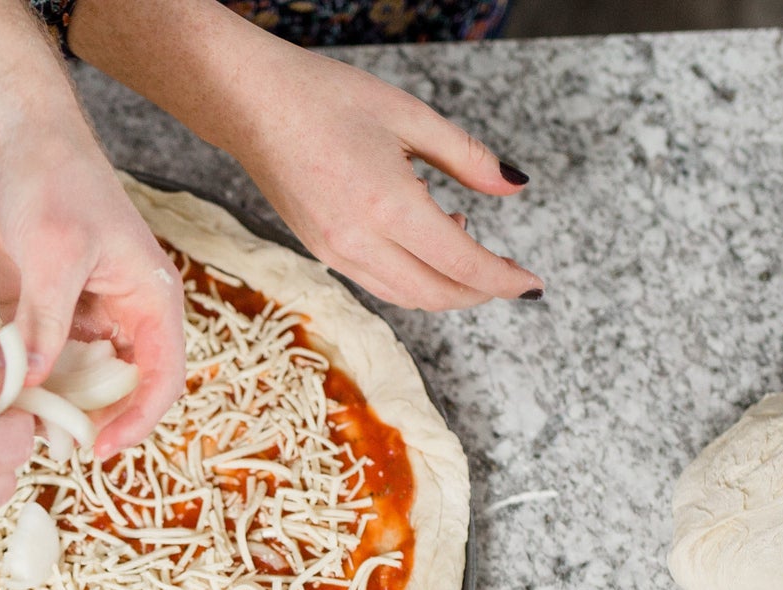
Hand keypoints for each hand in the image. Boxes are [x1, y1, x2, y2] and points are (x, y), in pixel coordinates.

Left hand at [0, 124, 185, 457]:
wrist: (11, 135)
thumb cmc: (54, 180)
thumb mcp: (56, 252)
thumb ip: (45, 322)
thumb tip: (33, 384)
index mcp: (148, 301)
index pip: (161, 380)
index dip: (137, 421)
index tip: (99, 449)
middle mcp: (119, 315)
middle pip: (113, 390)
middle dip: (80, 417)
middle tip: (40, 437)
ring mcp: (76, 315)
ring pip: (67, 381)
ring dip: (39, 397)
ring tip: (5, 401)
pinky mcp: (35, 311)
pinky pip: (27, 359)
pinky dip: (7, 369)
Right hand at [226, 45, 541, 310]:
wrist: (250, 104)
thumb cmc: (325, 99)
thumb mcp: (410, 116)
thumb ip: (468, 157)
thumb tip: (514, 185)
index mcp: (386, 205)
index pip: (461, 263)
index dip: (503, 279)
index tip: (532, 284)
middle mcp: (358, 242)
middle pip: (436, 294)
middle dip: (479, 292)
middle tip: (509, 275)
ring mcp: (334, 253)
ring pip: (406, 297)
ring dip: (446, 288)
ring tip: (468, 247)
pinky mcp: (321, 252)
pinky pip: (379, 283)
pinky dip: (413, 277)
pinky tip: (426, 238)